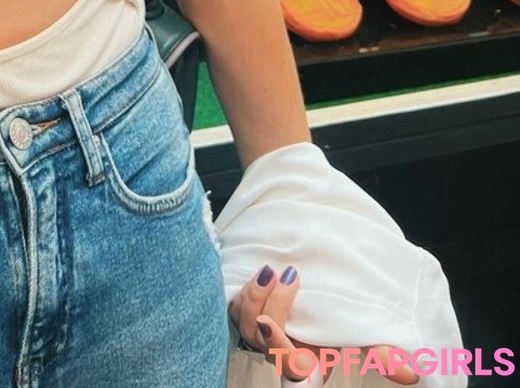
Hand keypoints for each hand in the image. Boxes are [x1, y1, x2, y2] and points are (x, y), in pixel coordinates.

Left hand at [230, 266, 418, 384]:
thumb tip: (412, 374)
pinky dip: (242, 292)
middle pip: (262, 338)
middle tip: (286, 276)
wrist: (305, 294)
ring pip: (246, 323)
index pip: (290, 369)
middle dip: (270, 306)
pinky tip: (257, 274)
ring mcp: (259, 336)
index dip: (279, 346)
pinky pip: (233, 310)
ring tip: (270, 270)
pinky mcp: (244, 316)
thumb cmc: (332, 322)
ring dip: (255, 295)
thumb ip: (380, 352)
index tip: (271, 324)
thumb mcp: (356, 334)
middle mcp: (279, 353)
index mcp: (307, 365)